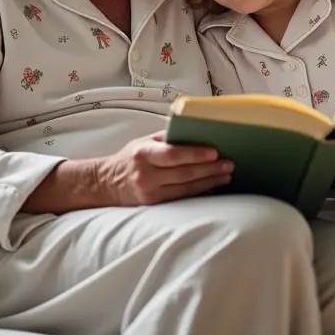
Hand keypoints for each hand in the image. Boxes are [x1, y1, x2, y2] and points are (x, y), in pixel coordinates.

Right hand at [96, 132, 233, 206]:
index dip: (195, 154)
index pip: (173, 154)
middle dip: (209, 169)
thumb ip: (166, 137)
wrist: (106, 183)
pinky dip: (199, 192)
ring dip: (209, 182)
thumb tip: (194, 128)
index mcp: (143, 154)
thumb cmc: (130, 158)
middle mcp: (146, 175)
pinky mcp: (154, 206)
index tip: (215, 152)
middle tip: (228, 164)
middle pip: (184, 173)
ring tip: (226, 175)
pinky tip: (212, 187)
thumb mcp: (143, 142)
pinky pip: (181, 199)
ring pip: (186, 189)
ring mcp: (150, 193)